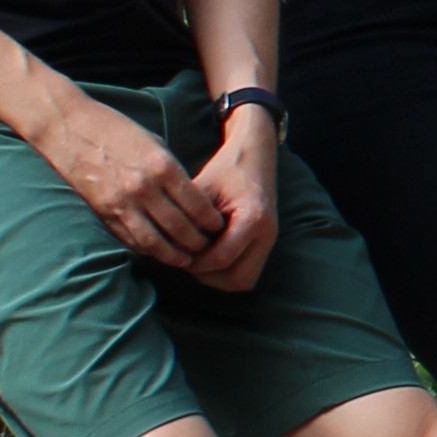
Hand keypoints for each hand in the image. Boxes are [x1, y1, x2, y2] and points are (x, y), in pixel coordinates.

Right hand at [31, 85, 239, 273]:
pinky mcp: (103, 212)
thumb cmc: (116, 129)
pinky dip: (147, 250)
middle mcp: (144, 188)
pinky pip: (130, 239)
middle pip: (180, 228)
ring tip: (186, 260)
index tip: (218, 227)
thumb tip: (190, 196)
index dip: (211, 221)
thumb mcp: (154, 142)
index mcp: (162, 166)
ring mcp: (121, 203)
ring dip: (174, 255)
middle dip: (198, 242)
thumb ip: (172, 170)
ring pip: (155, 242)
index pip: (197, 205)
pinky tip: (158, 252)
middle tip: (208, 248)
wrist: (68, 126)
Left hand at [180, 106, 284, 293]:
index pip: (221, 258)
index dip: (194, 262)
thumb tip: (166, 245)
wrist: (255, 155)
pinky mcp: (265, 244)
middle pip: (236, 280)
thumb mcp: (203, 188)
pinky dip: (226, 272)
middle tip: (186, 260)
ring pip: (243, 281)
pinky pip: (246, 273)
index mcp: (253, 217)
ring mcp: (270, 241)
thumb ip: (188, 218)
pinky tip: (208, 257)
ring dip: (217, 278)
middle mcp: (267, 234)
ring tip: (196, 260)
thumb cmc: (227, 168)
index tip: (177, 252)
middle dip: (207, 276)